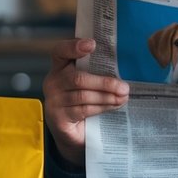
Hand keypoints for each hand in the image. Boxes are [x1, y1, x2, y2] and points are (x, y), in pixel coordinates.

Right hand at [43, 38, 129, 168]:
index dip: (74, 46)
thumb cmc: (84, 102)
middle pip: (78, 78)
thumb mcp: (88, 83)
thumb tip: (123, 67)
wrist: (73, 134)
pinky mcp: (58, 118)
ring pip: (83, 96)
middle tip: (124, 87)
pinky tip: (114, 105)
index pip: (61, 51)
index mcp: (59, 67)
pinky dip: (102, 107)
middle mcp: (52, 82)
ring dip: (107, 96)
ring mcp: (53, 101)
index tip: (92, 44)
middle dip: (104, 82)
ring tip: (123, 97)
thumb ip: (97, 72)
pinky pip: (83, 110)